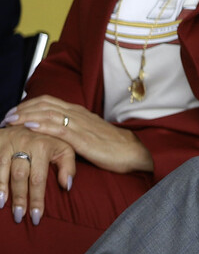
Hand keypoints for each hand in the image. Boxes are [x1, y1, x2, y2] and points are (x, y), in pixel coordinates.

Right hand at [0, 124, 73, 225]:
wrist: (30, 118)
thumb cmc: (48, 139)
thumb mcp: (64, 147)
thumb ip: (68, 166)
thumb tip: (67, 186)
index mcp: (43, 146)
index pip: (39, 178)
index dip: (37, 199)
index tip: (36, 217)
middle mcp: (25, 143)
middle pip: (19, 176)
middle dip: (19, 198)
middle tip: (19, 216)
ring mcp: (8, 143)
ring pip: (2, 170)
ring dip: (1, 189)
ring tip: (2, 205)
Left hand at [6, 96, 152, 174]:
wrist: (131, 151)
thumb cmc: (110, 145)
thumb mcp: (88, 133)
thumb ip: (72, 129)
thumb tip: (53, 131)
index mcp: (78, 112)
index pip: (49, 102)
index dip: (28, 105)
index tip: (13, 111)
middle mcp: (77, 114)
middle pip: (45, 105)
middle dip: (22, 109)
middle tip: (6, 116)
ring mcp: (80, 125)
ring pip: (49, 114)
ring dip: (26, 116)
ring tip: (11, 120)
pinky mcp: (82, 139)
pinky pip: (59, 129)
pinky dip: (42, 125)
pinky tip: (29, 127)